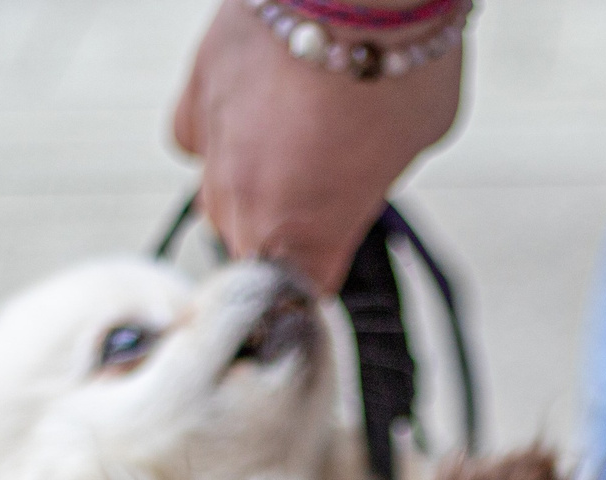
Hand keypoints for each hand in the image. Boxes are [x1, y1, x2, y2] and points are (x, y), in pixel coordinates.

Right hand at [171, 0, 464, 293]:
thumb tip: (354, 181)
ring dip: (252, 188)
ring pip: (220, 201)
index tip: (337, 261)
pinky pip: (197, 141)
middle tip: (328, 187)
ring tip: (294, 144)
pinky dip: (220, 135)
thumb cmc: (400, 62)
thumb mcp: (414, 145)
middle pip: (255, 251)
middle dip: (288, 232)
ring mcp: (212, 154)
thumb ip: (371, 183)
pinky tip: (250, 113)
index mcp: (309, 238)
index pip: (301, 292)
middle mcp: (247, 208)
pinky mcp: (191, 97)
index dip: (322, 275)